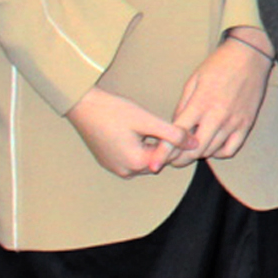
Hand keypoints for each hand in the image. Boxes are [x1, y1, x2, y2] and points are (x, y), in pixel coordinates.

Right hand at [65, 87, 196, 177]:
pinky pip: (132, 157)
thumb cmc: (114, 111)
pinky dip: (140, 147)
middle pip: (157, 160)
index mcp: (136, 163)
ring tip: (154, 126)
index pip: (168, 158)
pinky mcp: (109, 161)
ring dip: (153, 145)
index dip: (178, 143)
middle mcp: (126, 171)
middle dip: (165, 145)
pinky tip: (140, 130)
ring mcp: (116, 168)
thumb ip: (172, 133)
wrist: (83, 106)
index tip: (183, 128)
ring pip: (145, 159)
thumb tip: (194, 143)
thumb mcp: (147, 120)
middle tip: (170, 126)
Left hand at [168, 34, 274, 163]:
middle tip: (172, 160)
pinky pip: (230, 149)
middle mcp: (217, 116)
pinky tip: (212, 146)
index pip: (178, 134)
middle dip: (180, 159)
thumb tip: (175, 126)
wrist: (249, 56)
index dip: (164, 151)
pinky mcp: (246, 124)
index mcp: (201, 103)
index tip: (155, 163)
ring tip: (189, 153)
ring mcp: (233, 122)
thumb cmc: (219, 64)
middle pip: (195, 150)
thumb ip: (183, 105)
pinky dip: (218, 153)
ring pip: (211, 151)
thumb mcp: (194, 80)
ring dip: (198, 155)